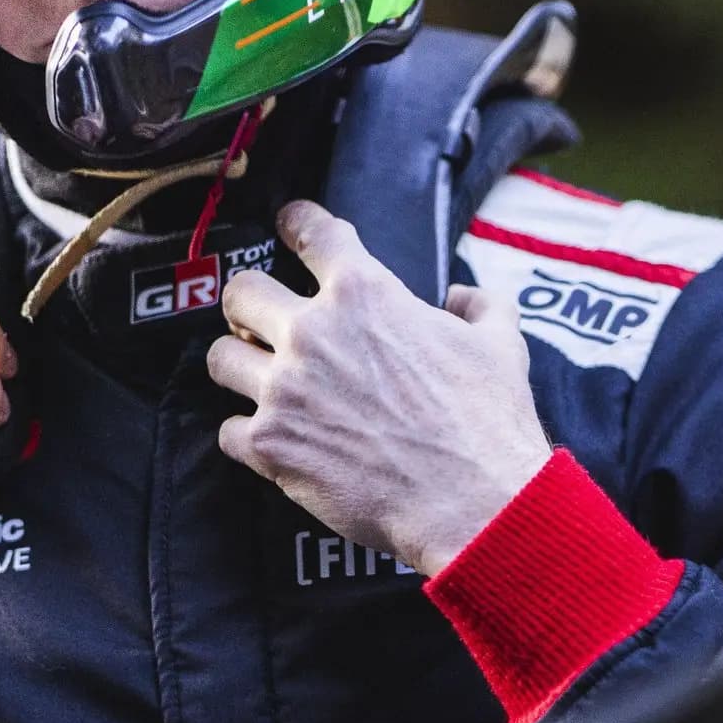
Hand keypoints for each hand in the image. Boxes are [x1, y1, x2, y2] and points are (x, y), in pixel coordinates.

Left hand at [208, 200, 551, 570]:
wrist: (474, 500)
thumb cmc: (489, 420)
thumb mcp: (502, 342)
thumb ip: (478, 306)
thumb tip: (460, 298)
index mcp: (366, 294)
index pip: (312, 232)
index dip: (296, 222)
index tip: (288, 225)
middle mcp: (313, 332)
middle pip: (241, 291)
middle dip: (249, 304)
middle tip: (264, 321)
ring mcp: (285, 389)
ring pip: (220, 357)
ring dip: (241, 367)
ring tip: (261, 381)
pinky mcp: (271, 446)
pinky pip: (227, 429)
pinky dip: (248, 435)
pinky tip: (273, 440)